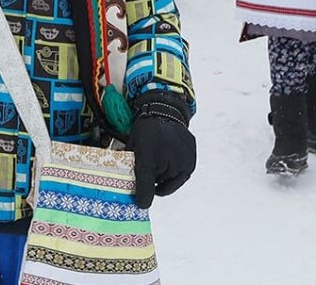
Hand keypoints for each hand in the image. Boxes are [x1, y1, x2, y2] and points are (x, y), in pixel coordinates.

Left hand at [128, 92, 195, 208]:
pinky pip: (181, 175)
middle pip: (158, 184)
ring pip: (171, 181)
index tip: (141, 204)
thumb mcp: (133, 145)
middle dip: (152, 180)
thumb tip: (122, 183)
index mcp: (149, 157)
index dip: (142, 197)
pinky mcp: (192, 162)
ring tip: (159, 159)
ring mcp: (182, 163)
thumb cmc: (145, 129)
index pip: (145, 185)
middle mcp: (168, 162)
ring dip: (164, 177)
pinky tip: (169, 157)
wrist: (165, 111)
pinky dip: (175, 171)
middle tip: (149, 168)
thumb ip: (130, 164)